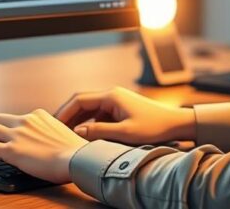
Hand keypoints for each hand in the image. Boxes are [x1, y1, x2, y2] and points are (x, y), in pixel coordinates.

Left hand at [0, 108, 87, 183]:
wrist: (79, 158)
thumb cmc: (76, 153)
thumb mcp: (62, 136)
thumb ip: (49, 136)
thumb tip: (46, 147)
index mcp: (38, 116)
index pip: (14, 118)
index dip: (1, 128)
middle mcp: (25, 120)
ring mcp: (17, 134)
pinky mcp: (12, 149)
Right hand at [55, 86, 194, 145]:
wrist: (175, 123)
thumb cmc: (153, 127)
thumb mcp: (125, 133)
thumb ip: (100, 132)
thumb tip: (78, 131)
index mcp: (111, 96)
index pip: (79, 100)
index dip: (64, 112)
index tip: (54, 124)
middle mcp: (112, 94)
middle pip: (82, 102)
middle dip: (68, 114)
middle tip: (56, 128)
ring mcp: (116, 100)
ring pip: (90, 108)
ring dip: (79, 119)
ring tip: (67, 133)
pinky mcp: (121, 107)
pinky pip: (99, 113)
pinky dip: (90, 122)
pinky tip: (86, 134)